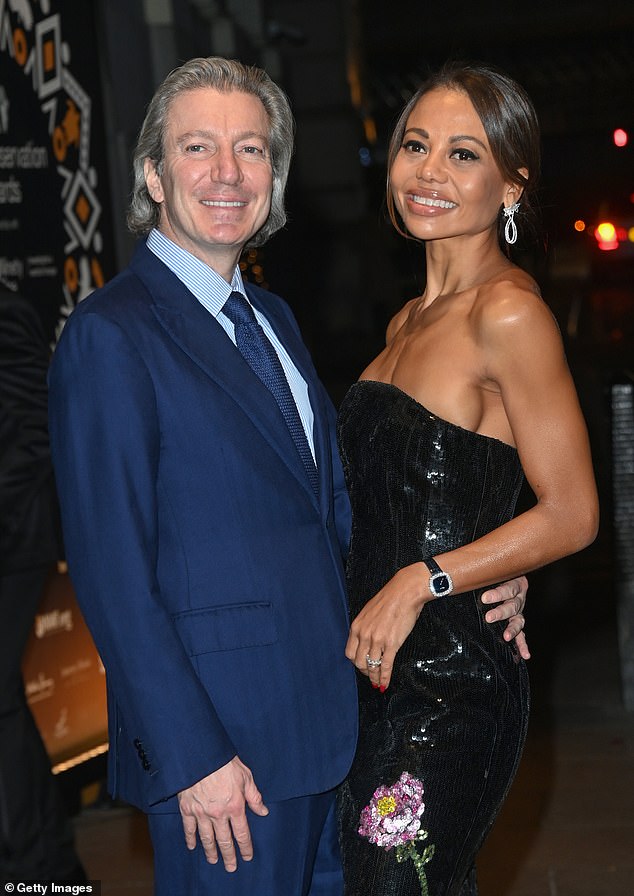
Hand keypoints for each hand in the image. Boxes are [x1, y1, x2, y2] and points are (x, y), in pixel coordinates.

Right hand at [177, 756, 268, 870]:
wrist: (200, 755)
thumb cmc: (224, 762)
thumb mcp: (246, 776)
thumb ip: (254, 796)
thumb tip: (263, 811)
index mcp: (235, 806)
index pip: (242, 834)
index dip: (245, 847)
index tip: (247, 856)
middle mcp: (219, 814)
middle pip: (225, 841)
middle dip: (229, 856)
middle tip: (231, 867)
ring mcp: (202, 813)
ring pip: (207, 838)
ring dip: (211, 851)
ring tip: (213, 860)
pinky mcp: (187, 809)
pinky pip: (189, 828)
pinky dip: (190, 839)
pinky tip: (192, 846)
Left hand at [345, 563, 428, 691]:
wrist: (405, 592)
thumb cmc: (390, 600)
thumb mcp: (369, 612)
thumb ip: (365, 627)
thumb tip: (367, 641)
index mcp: (357, 626)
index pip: (350, 652)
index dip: (355, 663)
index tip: (362, 666)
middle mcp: (364, 635)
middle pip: (358, 662)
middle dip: (365, 672)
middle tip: (371, 675)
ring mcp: (377, 640)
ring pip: (371, 666)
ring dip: (374, 678)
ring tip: (378, 683)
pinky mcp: (391, 644)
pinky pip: (385, 666)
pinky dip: (384, 677)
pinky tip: (385, 683)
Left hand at [481, 575, 529, 659]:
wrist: (505, 575)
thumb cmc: (493, 573)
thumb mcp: (491, 572)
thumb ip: (481, 574)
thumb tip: (460, 576)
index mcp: (514, 582)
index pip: (508, 588)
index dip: (497, 594)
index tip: (484, 597)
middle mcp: (518, 598)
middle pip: (513, 605)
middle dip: (500, 612)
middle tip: (489, 617)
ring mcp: (519, 611)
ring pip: (518, 620)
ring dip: (512, 629)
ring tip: (506, 636)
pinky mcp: (517, 622)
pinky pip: (522, 635)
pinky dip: (523, 645)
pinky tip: (525, 655)